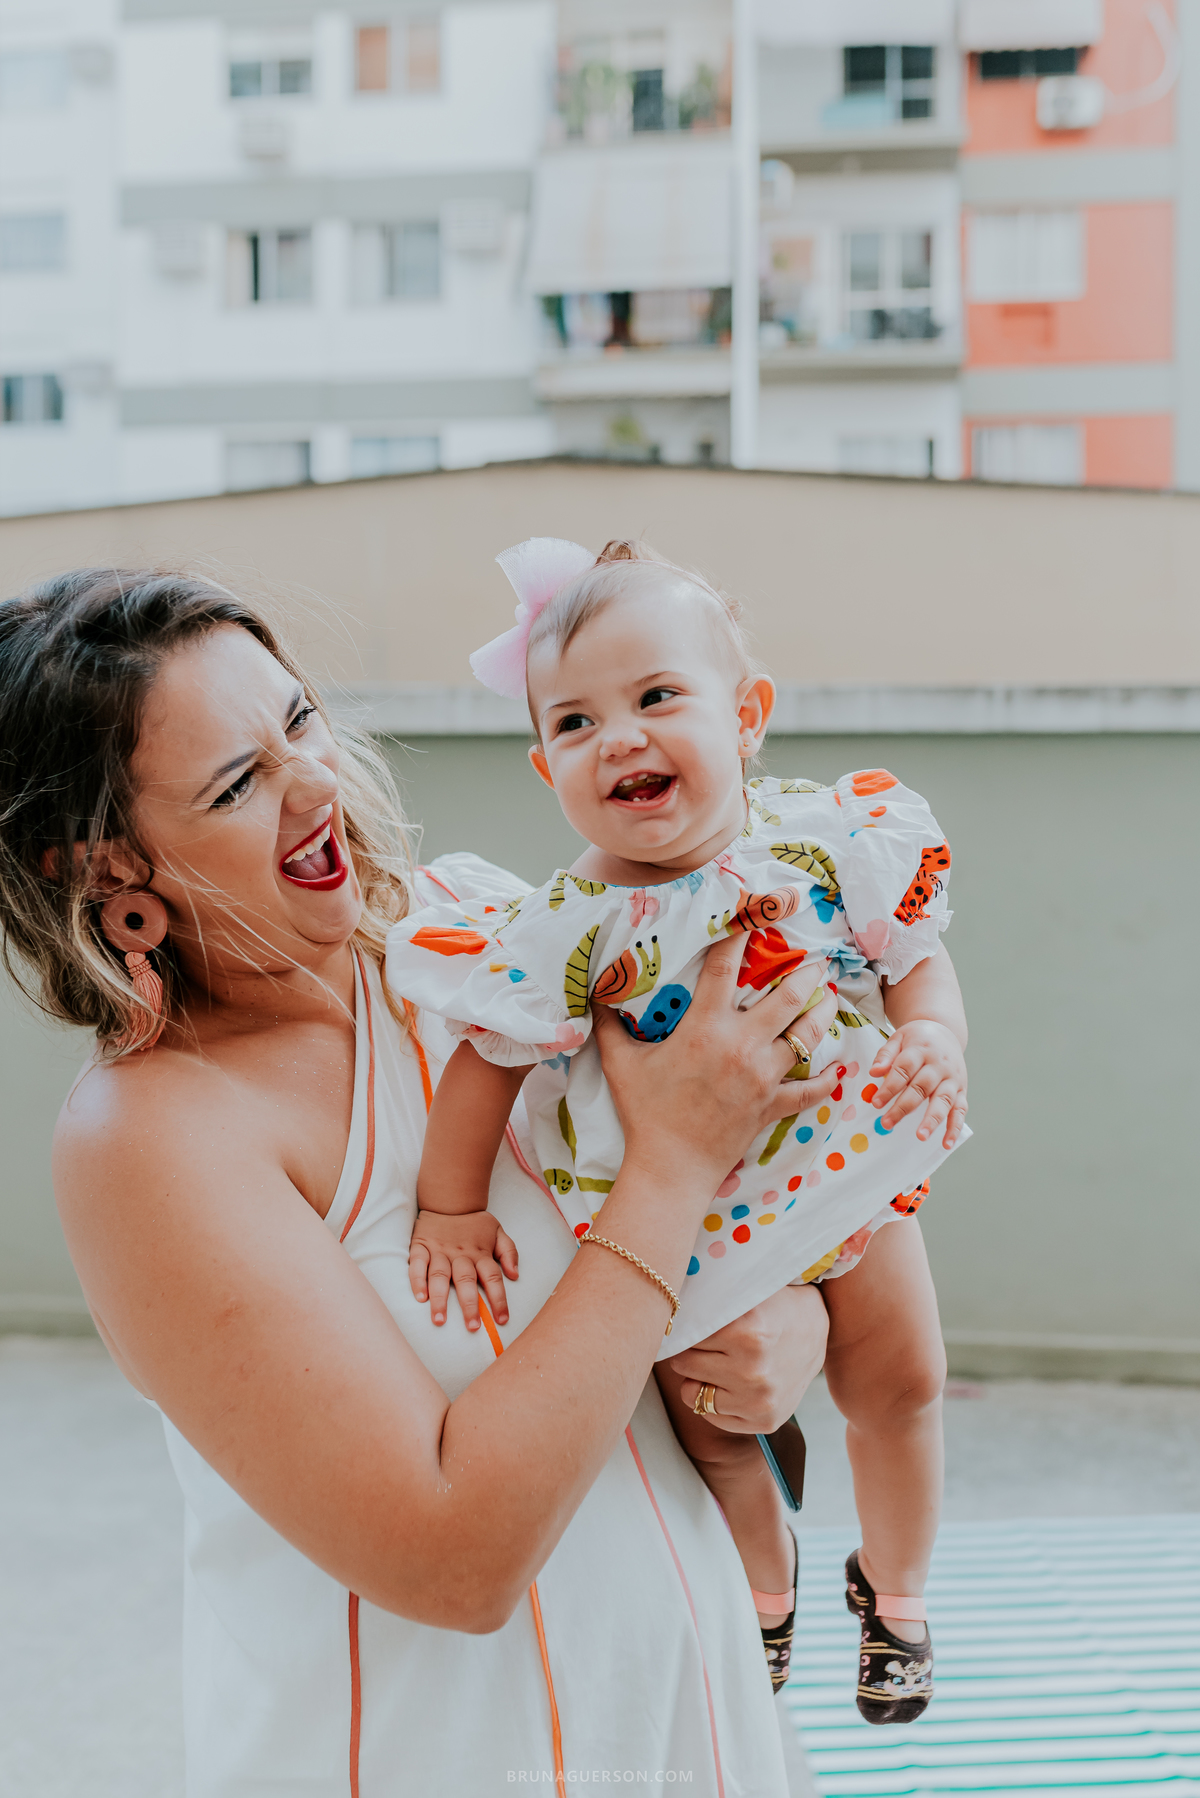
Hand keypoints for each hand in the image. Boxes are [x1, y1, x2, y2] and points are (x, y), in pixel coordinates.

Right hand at [408, 1209, 518, 1330]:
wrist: (449, 1200)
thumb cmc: (474, 1223)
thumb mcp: (498, 1231)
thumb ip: (509, 1252)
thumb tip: (515, 1275)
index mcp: (480, 1252)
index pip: (493, 1278)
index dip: (499, 1299)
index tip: (502, 1320)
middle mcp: (460, 1254)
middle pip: (466, 1281)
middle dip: (469, 1305)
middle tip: (472, 1327)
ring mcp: (439, 1251)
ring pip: (440, 1276)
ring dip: (440, 1299)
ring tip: (440, 1321)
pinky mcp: (421, 1246)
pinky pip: (417, 1265)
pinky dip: (417, 1280)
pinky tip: (420, 1297)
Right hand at [592, 940, 840, 1197]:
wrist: (670, 1167)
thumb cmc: (644, 1113)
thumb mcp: (620, 1063)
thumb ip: (610, 1026)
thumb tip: (595, 995)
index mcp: (705, 1028)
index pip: (725, 969)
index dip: (739, 937)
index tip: (752, 919)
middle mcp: (741, 1046)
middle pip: (786, 998)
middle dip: (805, 973)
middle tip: (816, 959)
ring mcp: (762, 1077)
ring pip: (807, 1037)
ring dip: (823, 1014)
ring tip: (831, 998)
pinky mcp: (773, 1106)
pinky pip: (810, 1090)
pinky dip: (826, 1080)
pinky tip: (837, 1069)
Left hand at [666, 1284, 828, 1434]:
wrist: (818, 1332)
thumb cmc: (773, 1308)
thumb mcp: (747, 1294)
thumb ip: (711, 1297)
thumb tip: (667, 1298)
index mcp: (748, 1332)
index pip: (685, 1335)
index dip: (684, 1327)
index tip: (687, 1322)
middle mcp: (753, 1370)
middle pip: (684, 1363)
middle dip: (689, 1351)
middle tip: (705, 1342)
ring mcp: (759, 1401)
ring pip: (691, 1394)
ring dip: (697, 1378)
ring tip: (716, 1363)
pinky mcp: (764, 1422)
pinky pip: (710, 1415)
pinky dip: (713, 1400)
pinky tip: (731, 1382)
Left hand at [868, 1019, 967, 1147]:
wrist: (945, 1031)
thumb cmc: (917, 1039)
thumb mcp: (898, 1038)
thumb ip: (885, 1055)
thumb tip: (874, 1072)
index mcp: (921, 1050)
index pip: (904, 1070)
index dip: (890, 1087)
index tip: (876, 1103)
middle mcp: (939, 1065)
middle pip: (921, 1087)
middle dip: (904, 1107)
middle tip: (887, 1123)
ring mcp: (953, 1078)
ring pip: (943, 1100)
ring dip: (932, 1119)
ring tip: (920, 1136)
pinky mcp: (962, 1090)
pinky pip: (960, 1110)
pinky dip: (955, 1127)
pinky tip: (946, 1143)